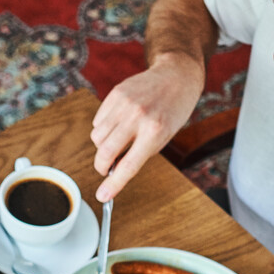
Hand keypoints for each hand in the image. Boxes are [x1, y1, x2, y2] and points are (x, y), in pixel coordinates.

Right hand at [90, 53, 204, 201]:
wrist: (176, 76)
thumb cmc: (173, 111)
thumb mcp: (163, 137)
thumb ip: (139, 152)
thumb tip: (114, 169)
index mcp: (154, 132)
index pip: (128, 166)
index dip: (113, 184)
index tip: (103, 196)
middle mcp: (138, 117)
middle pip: (105, 152)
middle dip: (101, 166)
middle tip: (105, 168)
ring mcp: (124, 104)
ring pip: (97, 137)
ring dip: (103, 145)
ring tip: (118, 139)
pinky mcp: (115, 94)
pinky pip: (98, 121)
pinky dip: (104, 128)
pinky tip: (118, 123)